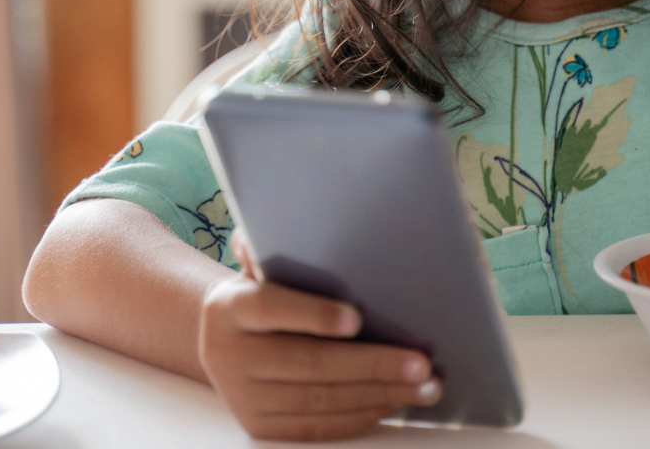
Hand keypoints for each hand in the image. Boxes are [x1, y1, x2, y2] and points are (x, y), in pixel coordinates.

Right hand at [197, 247, 439, 440]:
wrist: (225, 339)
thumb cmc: (263, 290)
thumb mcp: (261, 262)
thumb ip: (277, 241)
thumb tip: (313, 220)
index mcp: (228, 307)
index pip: (269, 308)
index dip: (313, 314)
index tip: (357, 319)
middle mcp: (226, 355)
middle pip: (307, 363)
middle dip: (371, 365)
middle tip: (420, 363)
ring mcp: (242, 397)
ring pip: (319, 402)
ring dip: (379, 395)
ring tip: (424, 386)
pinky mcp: (260, 425)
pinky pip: (317, 428)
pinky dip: (361, 415)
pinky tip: (394, 402)